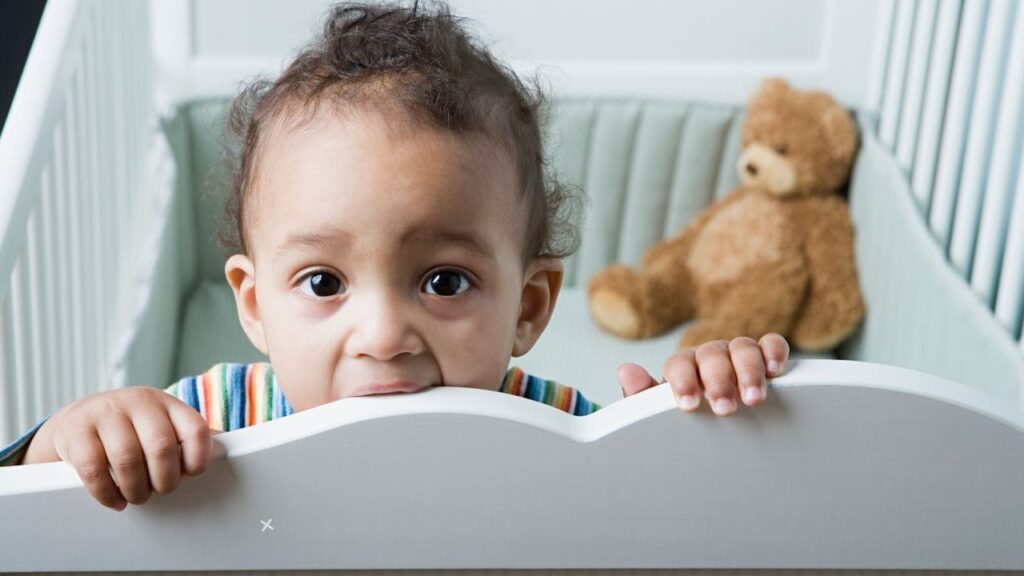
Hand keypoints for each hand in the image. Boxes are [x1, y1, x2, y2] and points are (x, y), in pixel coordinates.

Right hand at [22, 387, 213, 510]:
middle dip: (164, 480)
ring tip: (138, 496)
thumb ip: (192, 439)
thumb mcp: (163, 426)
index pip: (196, 428)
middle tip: (160, 491)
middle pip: (162, 447)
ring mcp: (105, 412)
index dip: (199, 458)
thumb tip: (233, 454)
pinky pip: (94, 469)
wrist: (78, 419)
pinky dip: (107, 494)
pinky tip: (115, 500)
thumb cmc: (133, 430)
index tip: (191, 474)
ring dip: (136, 489)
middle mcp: (138, 402)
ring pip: (127, 459)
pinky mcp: (75, 429)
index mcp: (168, 403)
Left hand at [617, 333, 789, 415]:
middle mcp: (709, 356)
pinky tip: (775, 370)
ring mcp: (737, 355)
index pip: (679, 363)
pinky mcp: (765, 357)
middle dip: (718, 380)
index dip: (683, 381)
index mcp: (683, 367)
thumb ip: (643, 397)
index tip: (689, 405)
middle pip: (711, 354)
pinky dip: (773, 351)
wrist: (718, 439)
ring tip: (753, 399)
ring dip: (748, 371)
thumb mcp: (663, 416)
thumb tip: (625, 370)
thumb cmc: (689, 420)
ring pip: (742, 348)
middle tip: (724, 408)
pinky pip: (771, 343)